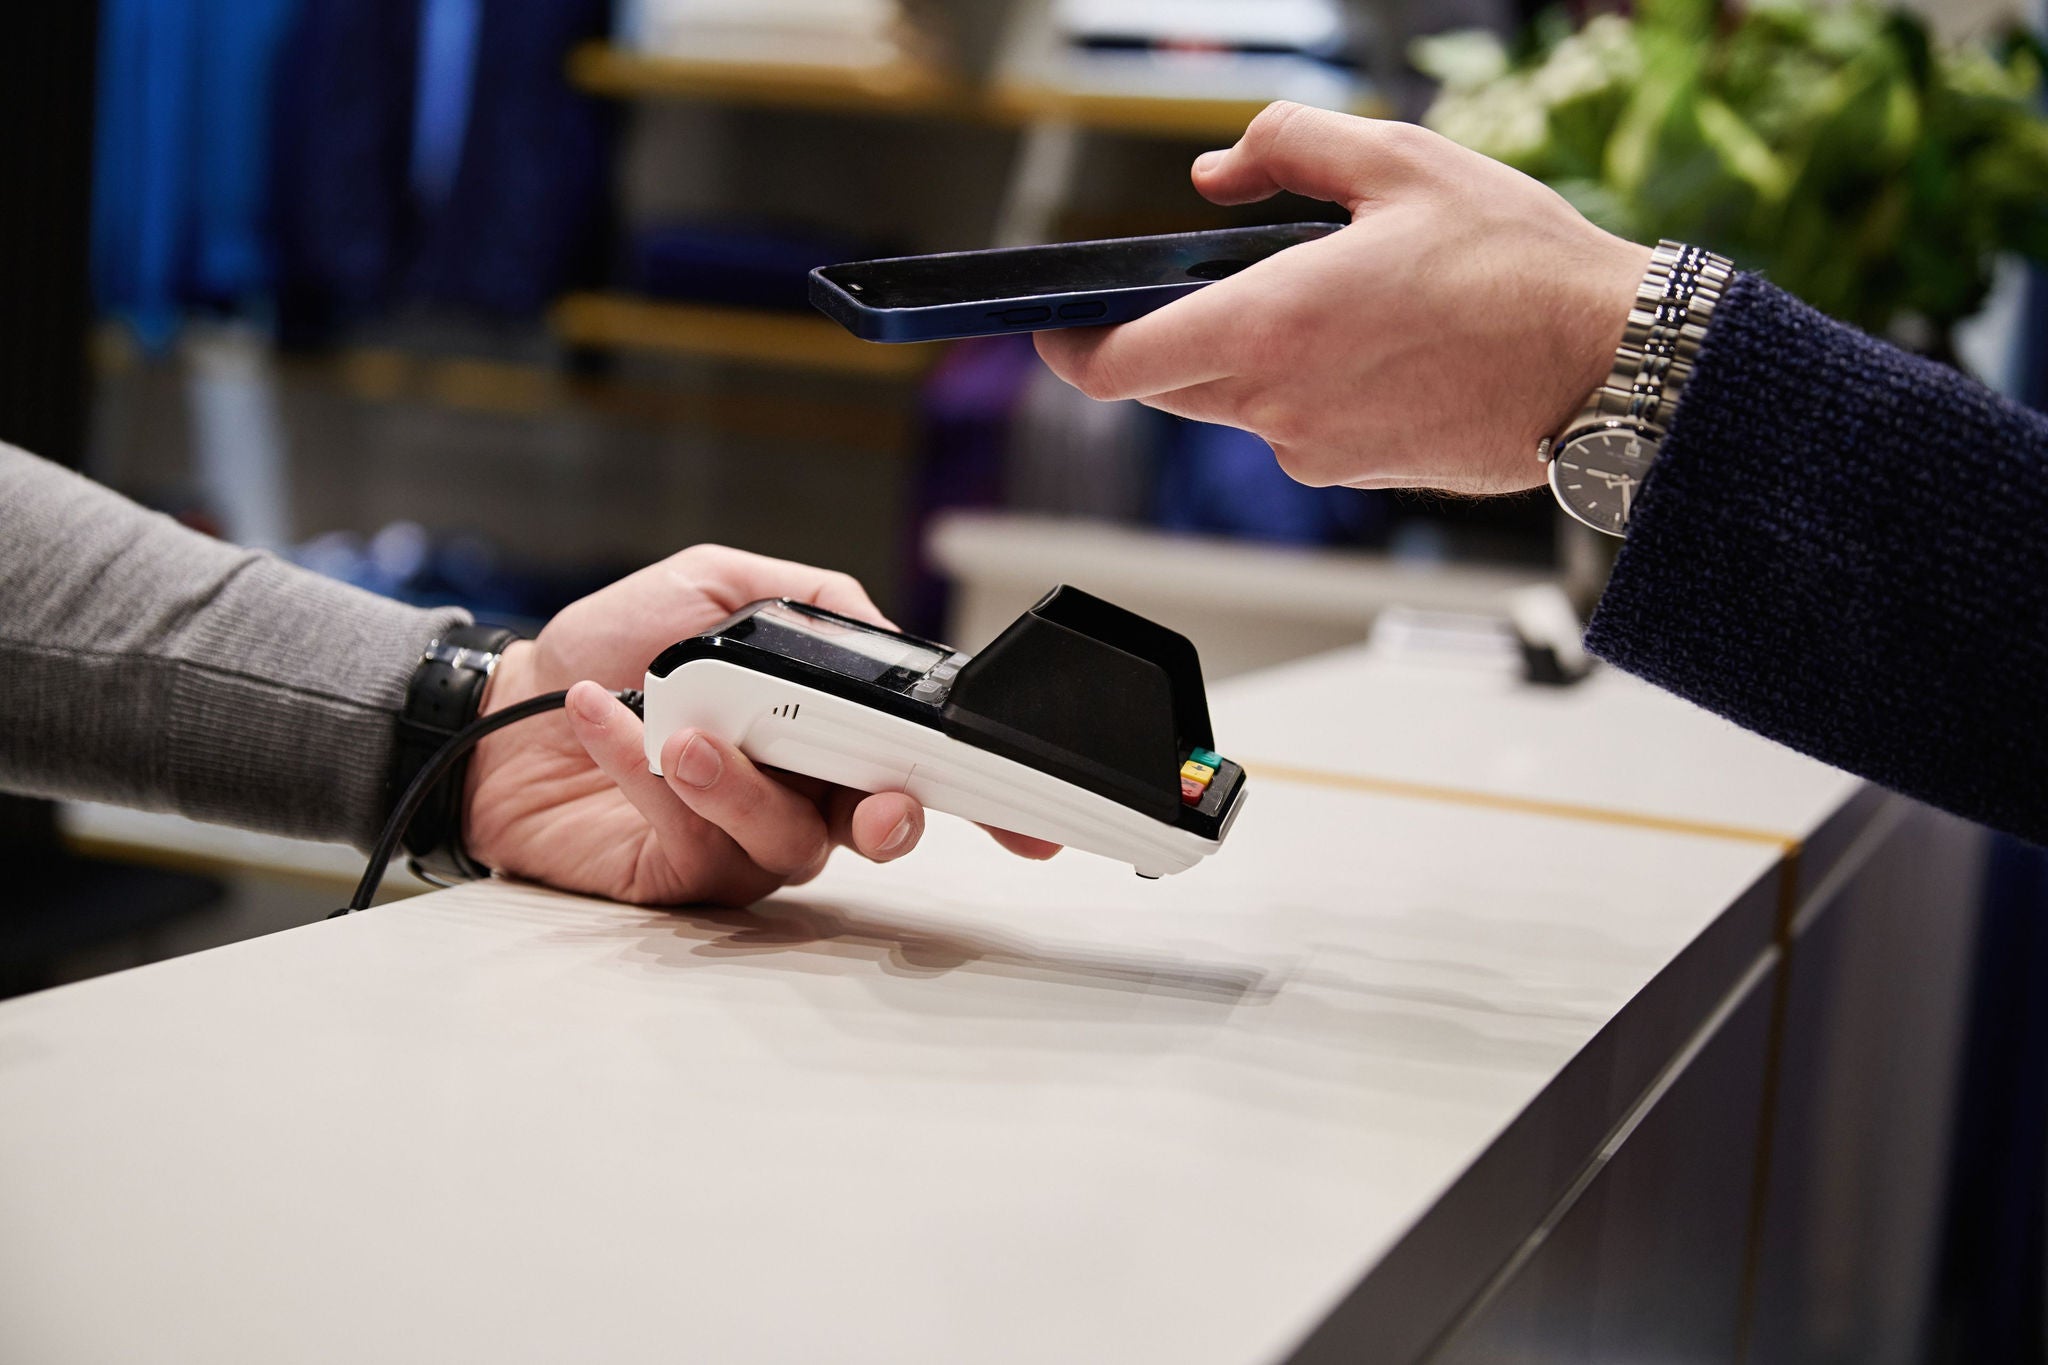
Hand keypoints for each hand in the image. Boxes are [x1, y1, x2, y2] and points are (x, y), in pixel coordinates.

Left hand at [461, 546, 1056, 905]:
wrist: (503, 703)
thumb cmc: (612, 645)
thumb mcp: (715, 585)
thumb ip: (807, 599)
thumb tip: (880, 634)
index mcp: (827, 727)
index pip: (921, 762)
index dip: (985, 795)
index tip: (1029, 817)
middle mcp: (802, 790)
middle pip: (882, 825)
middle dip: (893, 816)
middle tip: (878, 801)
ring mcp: (745, 839)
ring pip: (792, 842)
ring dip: (748, 788)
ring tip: (687, 736)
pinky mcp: (682, 874)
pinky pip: (696, 839)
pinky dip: (652, 776)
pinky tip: (611, 721)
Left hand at [1034, 102, 1652, 494]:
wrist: (1609, 367)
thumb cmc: (1517, 266)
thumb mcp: (1398, 160)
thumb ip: (1285, 149)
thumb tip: (1215, 174)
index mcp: (1265, 330)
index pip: (1110, 367)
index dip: (1068, 346)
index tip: (1059, 320)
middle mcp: (1276, 408)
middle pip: (1167, 386)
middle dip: (1170, 335)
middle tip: (1217, 277)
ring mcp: (1314, 454)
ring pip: (1236, 407)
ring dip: (1251, 356)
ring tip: (1335, 297)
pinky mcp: (1356, 476)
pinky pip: (1297, 428)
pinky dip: (1307, 387)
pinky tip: (1379, 344)